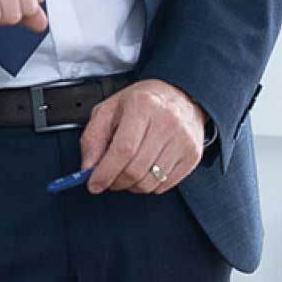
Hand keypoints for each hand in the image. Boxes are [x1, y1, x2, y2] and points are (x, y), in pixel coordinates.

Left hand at [76, 80, 205, 195]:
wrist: (180, 95)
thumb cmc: (143, 102)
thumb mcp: (110, 109)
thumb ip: (93, 137)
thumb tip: (88, 168)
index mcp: (143, 106)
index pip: (123, 150)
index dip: (105, 172)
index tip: (94, 184)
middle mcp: (167, 122)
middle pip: (136, 169)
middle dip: (115, 182)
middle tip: (109, 179)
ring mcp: (183, 140)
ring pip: (150, 182)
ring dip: (132, 186)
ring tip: (127, 172)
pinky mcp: (193, 155)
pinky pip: (165, 185)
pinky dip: (149, 185)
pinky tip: (146, 170)